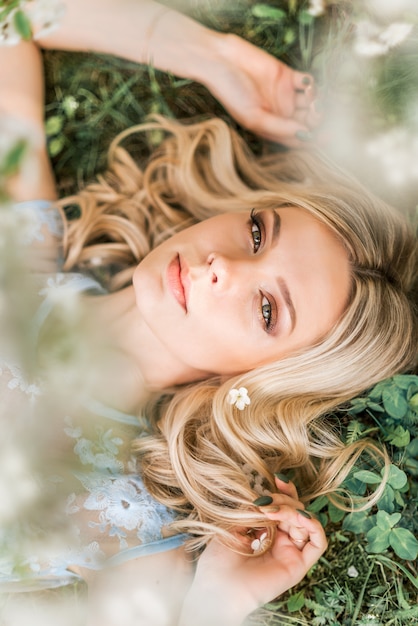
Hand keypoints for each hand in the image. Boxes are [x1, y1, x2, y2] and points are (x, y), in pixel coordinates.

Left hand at [183, 477, 326, 623]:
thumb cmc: (219, 559)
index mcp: (265, 529)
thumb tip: (268, 495)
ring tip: (273, 512)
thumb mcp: (234, 523)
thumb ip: (254, 507)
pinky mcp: (298, 565)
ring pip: (306, 521)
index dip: (284, 491)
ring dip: (293, 510)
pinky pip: (318, 544)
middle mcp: (280, 539)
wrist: (218, 588)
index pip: (283, 505)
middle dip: (283, 500)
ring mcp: (290, 552)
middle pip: (295, 509)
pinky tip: (300, 518)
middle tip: (264, 504)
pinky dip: (314, 526)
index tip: (277, 479)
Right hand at [205, 34, 319, 146]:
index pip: (297, 138)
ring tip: (313, 100)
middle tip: (317, 114)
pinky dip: (312, 84)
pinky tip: (306, 85)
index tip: (325, 137)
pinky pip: (307, 83)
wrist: (222, 61)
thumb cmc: (231, 93)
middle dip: (317, 121)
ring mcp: (285, 95)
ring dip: (317, 103)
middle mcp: (280, 114)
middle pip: (307, 122)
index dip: (313, 140)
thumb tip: (305, 135)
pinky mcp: (287, 76)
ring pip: (310, 103)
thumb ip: (279, 128)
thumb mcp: (253, 117)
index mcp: (272, 128)